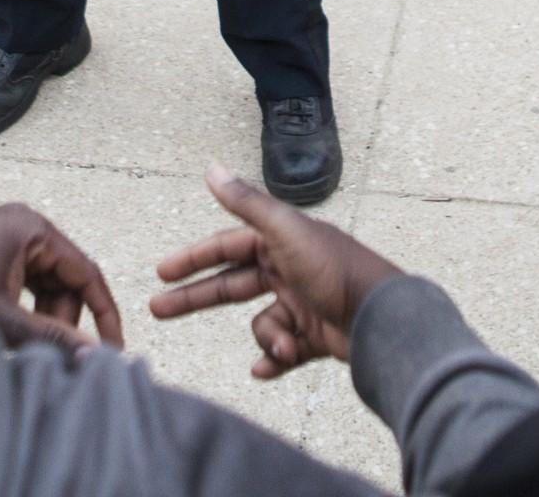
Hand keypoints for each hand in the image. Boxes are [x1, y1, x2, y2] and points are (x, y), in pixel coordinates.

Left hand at [0, 203, 125, 351]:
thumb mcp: (0, 317)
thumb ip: (50, 337)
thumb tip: (93, 356)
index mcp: (34, 229)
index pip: (87, 274)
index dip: (104, 315)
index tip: (112, 351)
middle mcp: (25, 224)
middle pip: (65, 282)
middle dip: (61, 320)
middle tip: (46, 354)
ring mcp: (7, 235)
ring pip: (44, 285)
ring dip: (39, 317)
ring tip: (18, 343)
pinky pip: (24, 282)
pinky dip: (22, 308)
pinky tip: (6, 329)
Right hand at [150, 164, 402, 378]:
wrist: (381, 318)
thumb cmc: (335, 270)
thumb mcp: (286, 231)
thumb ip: (246, 202)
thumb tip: (211, 168)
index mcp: (279, 242)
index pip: (225, 246)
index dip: (193, 258)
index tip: (161, 272)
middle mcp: (288, 269)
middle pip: (231, 286)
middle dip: (196, 298)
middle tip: (157, 310)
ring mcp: (300, 304)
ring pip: (261, 325)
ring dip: (268, 339)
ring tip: (285, 346)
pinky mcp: (314, 336)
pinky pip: (282, 352)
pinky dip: (273, 360)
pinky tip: (264, 370)